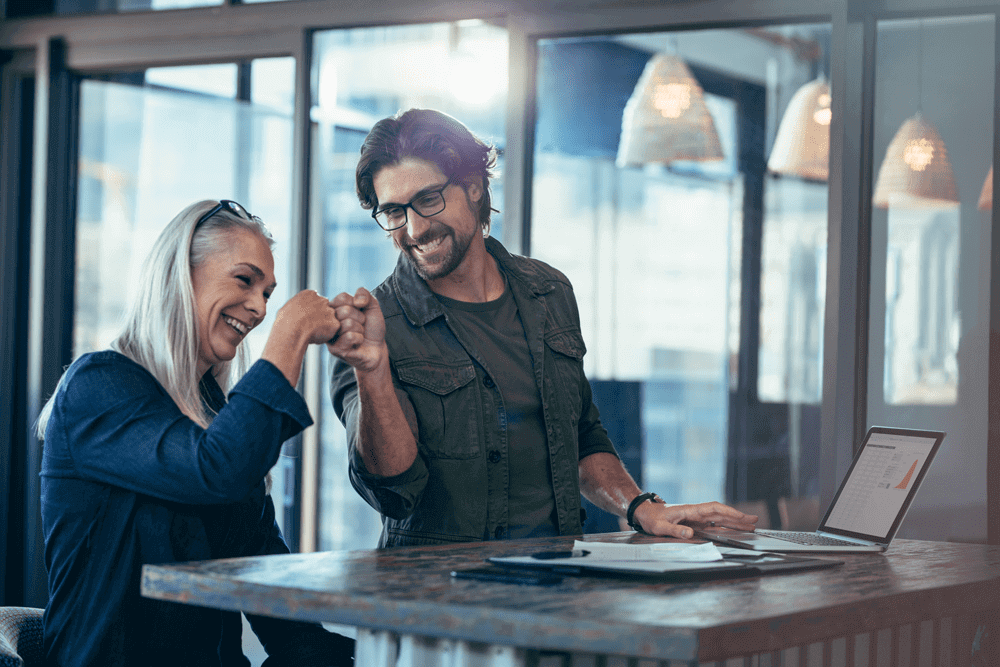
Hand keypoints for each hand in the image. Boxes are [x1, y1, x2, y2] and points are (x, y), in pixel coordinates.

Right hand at [271, 289, 340, 346]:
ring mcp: (330, 311)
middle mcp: (322, 300)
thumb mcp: (287, 307)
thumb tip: (298, 310)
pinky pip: (333, 331)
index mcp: (310, 294)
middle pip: (326, 310)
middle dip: (321, 318)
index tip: (305, 320)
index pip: (316, 302)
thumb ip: (297, 306)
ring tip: (311, 333)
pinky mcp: (334, 323)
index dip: (311, 313)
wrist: (291, 331)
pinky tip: (316, 337)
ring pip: (330, 320)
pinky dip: (327, 336)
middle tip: (310, 328)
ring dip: (324, 327)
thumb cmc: (285, 322)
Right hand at [327, 287, 386, 373]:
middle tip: (360, 325)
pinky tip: (357, 343)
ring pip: (348, 324)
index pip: (342, 297)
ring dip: (360, 329)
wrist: (377, 347)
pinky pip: (350, 337)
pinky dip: (359, 338)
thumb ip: (364, 294)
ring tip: (358, 334)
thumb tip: (356, 301)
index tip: (359, 311)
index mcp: (334, 308)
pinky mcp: (334, 349)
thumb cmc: (371, 327)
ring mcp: (330, 335)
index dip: (357, 304)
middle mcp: (329, 321)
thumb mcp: (372, 306)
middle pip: (345, 311)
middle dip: (360, 318)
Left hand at [632, 500, 757, 539]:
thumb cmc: (651, 519)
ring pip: (719, 518)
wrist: (644, 513)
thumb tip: (690, 534)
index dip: (728, 512)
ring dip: (734, 521)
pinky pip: (713, 524)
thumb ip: (675, 530)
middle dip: (738, 517)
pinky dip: (725, 526)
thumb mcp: (660, 527)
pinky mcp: (695, 523)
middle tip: (755, 520)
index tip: (741, 516)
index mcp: (690, 510)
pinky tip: (733, 530)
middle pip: (721, 513)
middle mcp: (696, 512)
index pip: (713, 509)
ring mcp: (696, 518)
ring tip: (750, 525)